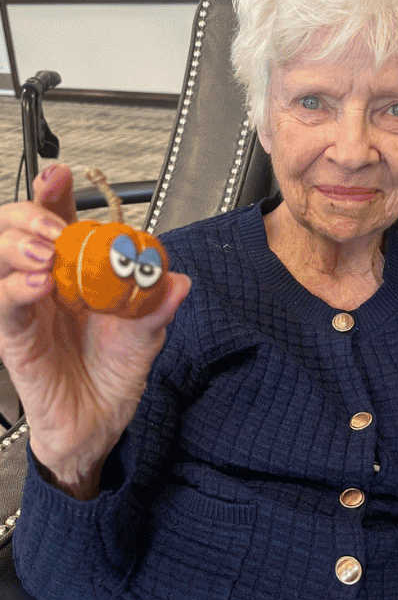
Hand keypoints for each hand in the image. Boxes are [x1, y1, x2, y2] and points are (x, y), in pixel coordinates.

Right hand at [0, 164, 190, 499]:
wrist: (99, 424)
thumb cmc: (114, 372)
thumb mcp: (147, 335)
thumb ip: (159, 307)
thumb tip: (178, 281)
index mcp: (77, 272)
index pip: (58, 220)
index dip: (54, 193)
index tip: (60, 175)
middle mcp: (46, 283)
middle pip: (19, 229)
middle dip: (31, 213)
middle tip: (56, 224)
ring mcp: (27, 308)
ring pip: (2, 258)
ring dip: (20, 244)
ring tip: (46, 250)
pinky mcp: (15, 337)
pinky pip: (6, 305)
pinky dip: (17, 289)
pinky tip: (39, 284)